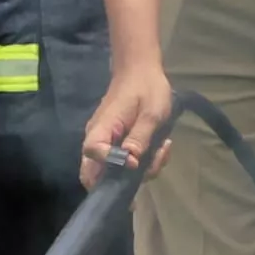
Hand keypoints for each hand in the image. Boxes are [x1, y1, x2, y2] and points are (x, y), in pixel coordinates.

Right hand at [79, 64, 176, 182]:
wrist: (140, 71)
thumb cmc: (146, 88)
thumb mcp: (151, 113)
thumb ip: (140, 138)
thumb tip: (130, 163)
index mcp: (102, 127)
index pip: (92, 151)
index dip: (110, 162)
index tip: (134, 162)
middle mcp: (97, 138)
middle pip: (92, 174)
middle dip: (120, 183)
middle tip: (148, 170)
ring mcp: (104, 143)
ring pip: (110, 173)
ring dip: (139, 172)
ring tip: (161, 151)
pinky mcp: (115, 145)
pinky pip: (121, 164)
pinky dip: (141, 165)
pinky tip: (159, 149)